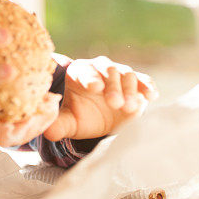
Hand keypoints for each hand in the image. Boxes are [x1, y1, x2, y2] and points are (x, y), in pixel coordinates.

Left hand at [43, 56, 157, 141]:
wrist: (100, 119)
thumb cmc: (81, 115)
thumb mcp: (69, 121)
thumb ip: (59, 123)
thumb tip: (47, 129)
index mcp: (80, 72)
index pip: (85, 71)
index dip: (90, 78)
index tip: (95, 88)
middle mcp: (100, 69)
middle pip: (108, 69)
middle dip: (112, 85)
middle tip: (114, 102)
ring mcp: (120, 75)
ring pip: (127, 74)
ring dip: (130, 89)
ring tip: (130, 107)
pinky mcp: (136, 85)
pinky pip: (143, 80)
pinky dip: (148, 86)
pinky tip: (152, 95)